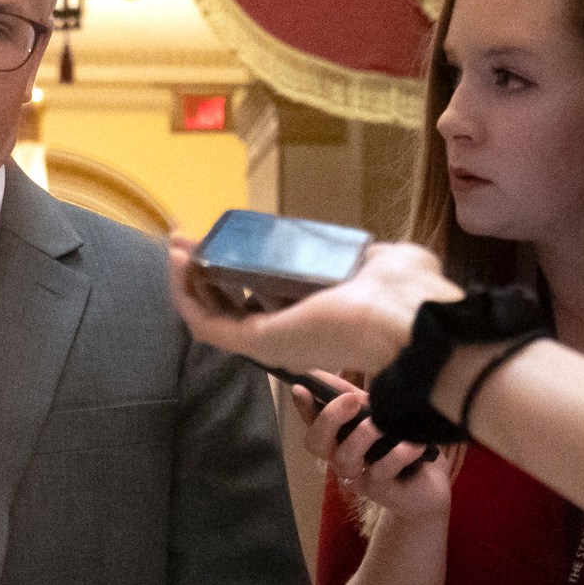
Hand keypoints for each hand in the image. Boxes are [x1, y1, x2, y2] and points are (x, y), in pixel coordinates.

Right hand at [168, 233, 462, 375]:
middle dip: (206, 275)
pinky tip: (177, 261)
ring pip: (214, 316)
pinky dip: (185, 293)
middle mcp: (290, 331)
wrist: (408, 322)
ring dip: (189, 282)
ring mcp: (271, 339)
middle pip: (233, 306)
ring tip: (175, 248)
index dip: (243, 271)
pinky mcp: (257, 342)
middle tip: (187, 245)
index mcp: (319, 315)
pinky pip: (207, 323)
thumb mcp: (384, 263)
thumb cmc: (405, 293)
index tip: (229, 242)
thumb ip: (370, 261)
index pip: (269, 296)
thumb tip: (368, 255)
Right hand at [293, 373, 452, 519]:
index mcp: (338, 437)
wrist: (431, 483)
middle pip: (315, 442)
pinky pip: (381, 470)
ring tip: (386, 423)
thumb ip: (354, 396)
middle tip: (352, 399)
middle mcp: (341, 456)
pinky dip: (400, 453)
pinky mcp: (378, 490)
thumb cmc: (402, 443)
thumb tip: (327, 372)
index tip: (302, 387)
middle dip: (329, 418)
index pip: (312, 421)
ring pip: (344, 457)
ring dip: (364, 434)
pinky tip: (416, 443)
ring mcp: (357, 475)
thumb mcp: (379, 413)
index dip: (303, 406)